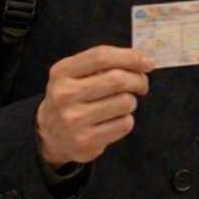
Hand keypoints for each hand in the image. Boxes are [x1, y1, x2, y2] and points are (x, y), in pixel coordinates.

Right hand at [36, 46, 153, 167]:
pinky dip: (127, 120)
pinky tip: (114, 120)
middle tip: (142, 84)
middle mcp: (64, 95)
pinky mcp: (86, 141)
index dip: (130, 57)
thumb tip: (143, 61)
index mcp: (62, 72)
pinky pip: (124, 124)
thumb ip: (104, 62)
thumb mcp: (76, 73)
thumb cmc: (73, 96)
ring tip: (121, 104)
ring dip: (131, 101)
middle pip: (117, 79)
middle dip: (138, 80)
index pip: (101, 56)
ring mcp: (74, 120)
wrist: (51, 132)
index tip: (147, 62)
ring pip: (124, 102)